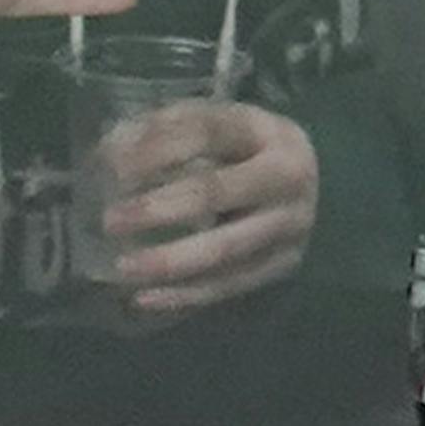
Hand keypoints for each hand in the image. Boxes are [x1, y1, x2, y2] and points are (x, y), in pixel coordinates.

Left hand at [98, 100, 319, 314]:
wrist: (316, 187)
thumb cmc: (248, 151)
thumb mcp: (219, 126)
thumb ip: (168, 132)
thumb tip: (108, 155)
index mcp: (265, 131)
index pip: (206, 131)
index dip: (158, 148)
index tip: (113, 168)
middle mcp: (286, 177)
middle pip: (216, 193)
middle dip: (158, 208)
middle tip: (110, 220)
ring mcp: (289, 227)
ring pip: (224, 249)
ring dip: (168, 261)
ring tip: (123, 269)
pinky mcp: (283, 266)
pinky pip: (229, 285)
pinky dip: (185, 294)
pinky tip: (145, 298)